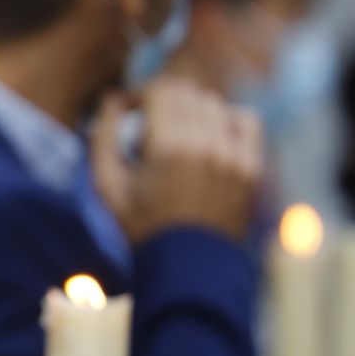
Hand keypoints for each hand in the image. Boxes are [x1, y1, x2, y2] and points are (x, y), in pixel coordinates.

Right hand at [91, 79, 262, 244]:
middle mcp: (207, 144)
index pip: (160, 90)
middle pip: (186, 94)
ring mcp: (234, 155)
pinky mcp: (250, 166)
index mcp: (170, 147)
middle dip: (163, 101)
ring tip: (177, 134)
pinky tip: (210, 136)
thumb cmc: (140, 225)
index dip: (140, 94)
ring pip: (213, 104)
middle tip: (149, 124)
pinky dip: (226, 120)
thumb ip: (104, 135)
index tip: (130, 109)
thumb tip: (113, 99)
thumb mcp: (106, 184)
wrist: (187, 265)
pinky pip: (245, 120)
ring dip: (192, 110)